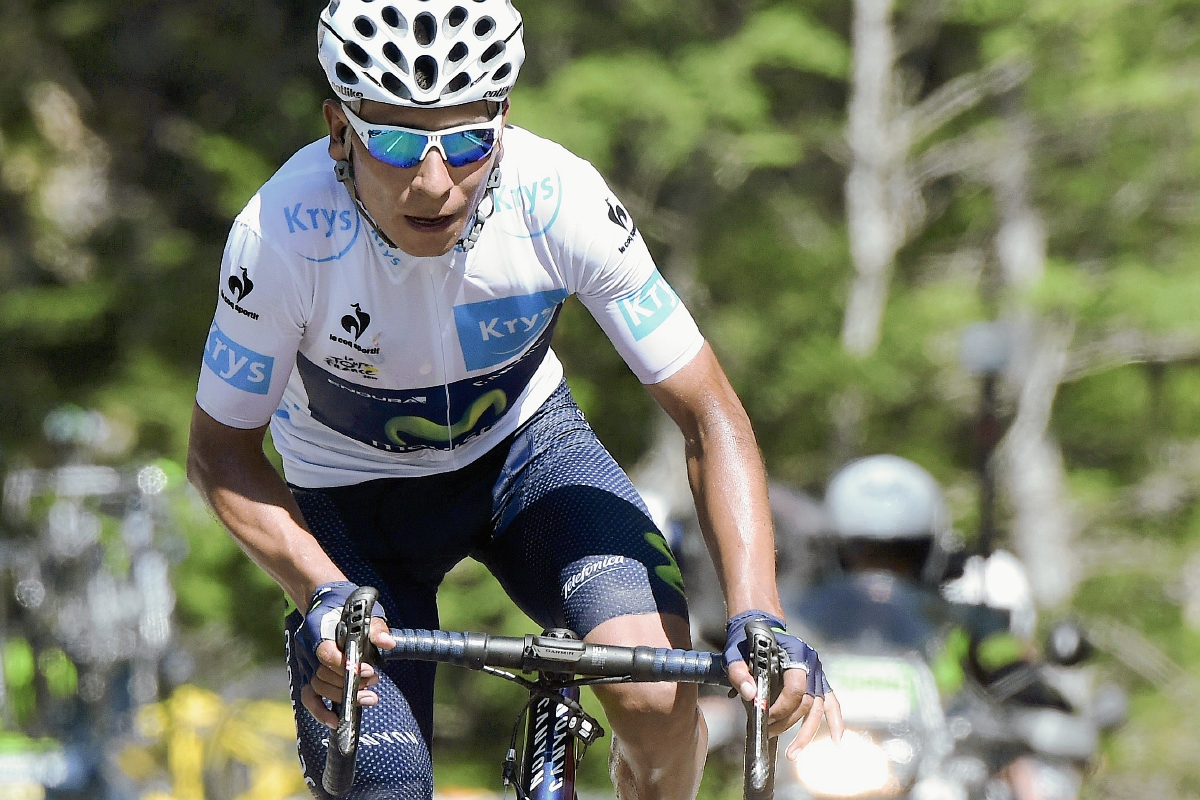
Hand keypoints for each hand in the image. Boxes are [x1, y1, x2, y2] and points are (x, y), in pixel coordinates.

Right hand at [295, 581, 393, 727]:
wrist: (326, 601)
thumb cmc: (347, 607)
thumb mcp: (365, 612)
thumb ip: (376, 628)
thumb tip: (388, 643)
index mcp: (318, 630)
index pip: (326, 654)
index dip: (346, 666)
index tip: (368, 670)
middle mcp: (307, 649)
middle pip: (323, 675)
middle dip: (350, 684)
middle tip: (374, 682)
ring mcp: (305, 663)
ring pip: (318, 688)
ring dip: (343, 696)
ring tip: (369, 696)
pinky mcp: (308, 674)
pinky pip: (309, 697)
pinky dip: (320, 712)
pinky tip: (335, 721)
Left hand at [724, 610, 843, 756]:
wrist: (761, 629)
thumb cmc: (748, 643)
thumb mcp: (736, 653)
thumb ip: (739, 673)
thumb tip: (751, 696)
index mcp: (795, 654)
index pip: (795, 688)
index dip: (781, 707)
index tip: (764, 716)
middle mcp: (812, 665)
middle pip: (806, 703)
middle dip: (787, 722)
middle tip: (768, 732)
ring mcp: (818, 674)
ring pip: (818, 710)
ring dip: (807, 734)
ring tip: (792, 753)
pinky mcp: (819, 683)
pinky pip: (832, 705)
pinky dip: (836, 723)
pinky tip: (837, 742)